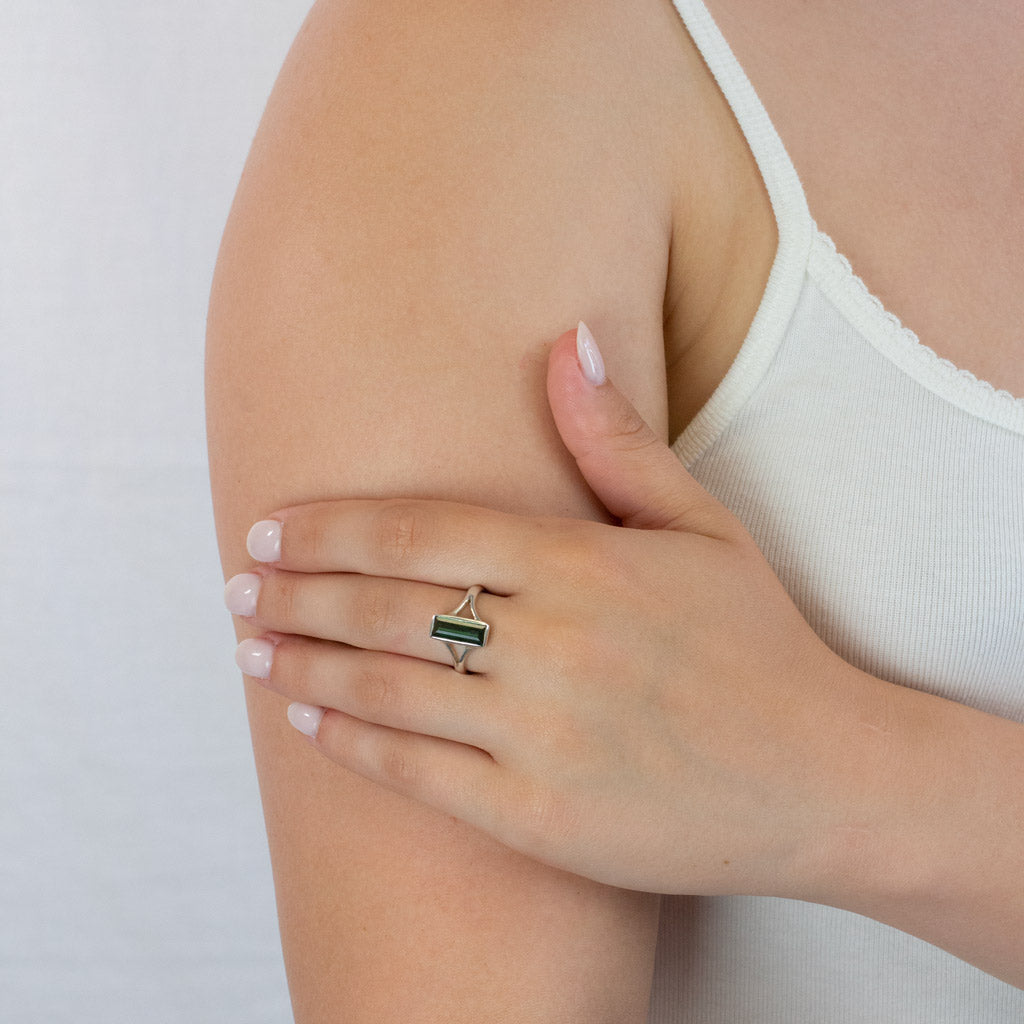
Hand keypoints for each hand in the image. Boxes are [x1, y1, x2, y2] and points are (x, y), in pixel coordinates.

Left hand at [225, 324, 865, 897]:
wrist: (822, 775)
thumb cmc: (757, 642)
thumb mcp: (702, 526)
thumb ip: (618, 441)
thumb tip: (566, 339)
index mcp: (585, 564)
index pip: (423, 532)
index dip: (332, 530)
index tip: (271, 529)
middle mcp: (555, 646)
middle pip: (389, 607)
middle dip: (296, 594)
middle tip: (235, 586)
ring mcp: (543, 736)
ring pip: (388, 689)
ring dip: (303, 665)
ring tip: (248, 647)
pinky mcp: (541, 817)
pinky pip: (419, 775)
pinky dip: (352, 743)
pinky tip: (307, 720)